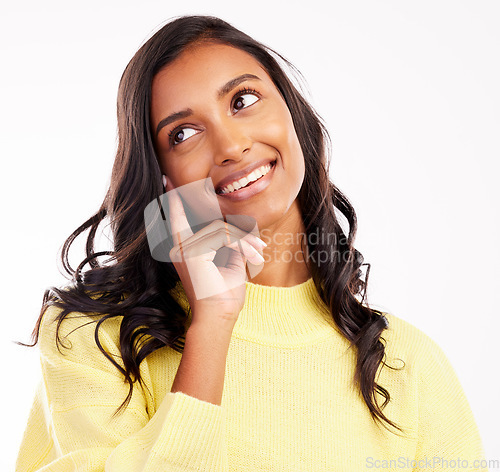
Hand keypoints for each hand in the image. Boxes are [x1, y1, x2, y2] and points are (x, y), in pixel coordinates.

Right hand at [164, 175, 265, 326]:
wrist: (219, 317)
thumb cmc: (224, 294)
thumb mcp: (228, 263)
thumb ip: (228, 243)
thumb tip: (237, 230)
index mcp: (184, 248)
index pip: (178, 216)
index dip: (174, 198)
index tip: (168, 180)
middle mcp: (179, 246)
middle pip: (211, 222)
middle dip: (239, 234)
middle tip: (258, 247)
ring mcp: (184, 248)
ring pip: (221, 228)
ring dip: (245, 243)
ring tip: (257, 257)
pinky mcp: (193, 251)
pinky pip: (222, 234)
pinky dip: (242, 245)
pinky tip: (252, 258)